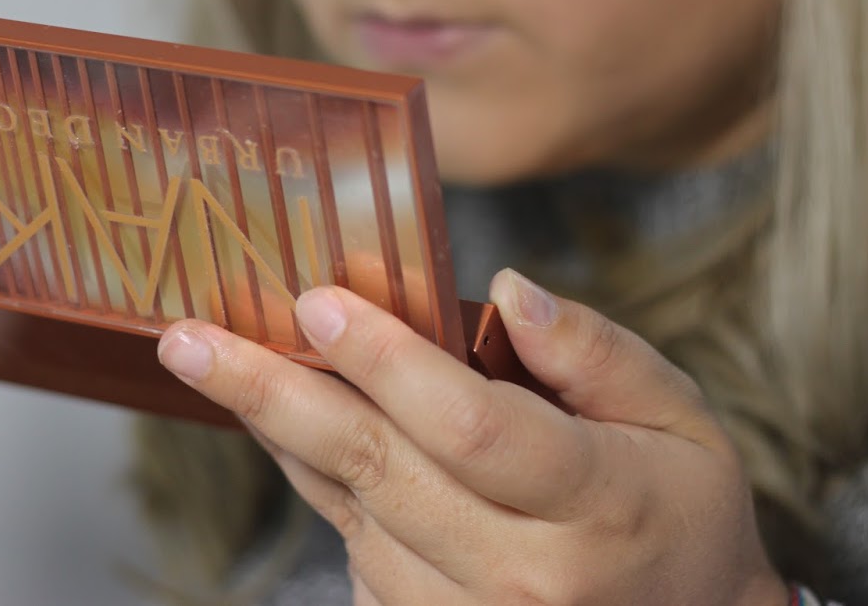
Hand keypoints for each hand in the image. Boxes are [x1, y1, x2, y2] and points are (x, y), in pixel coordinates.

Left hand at [156, 268, 788, 604]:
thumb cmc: (677, 508)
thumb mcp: (678, 416)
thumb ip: (594, 351)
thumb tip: (508, 291)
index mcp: (597, 506)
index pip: (472, 427)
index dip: (387, 362)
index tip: (316, 301)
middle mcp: (523, 577)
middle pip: (379, 470)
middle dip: (273, 394)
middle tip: (189, 339)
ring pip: (348, 508)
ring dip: (276, 429)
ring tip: (212, 358)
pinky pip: (349, 544)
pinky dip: (311, 476)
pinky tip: (281, 419)